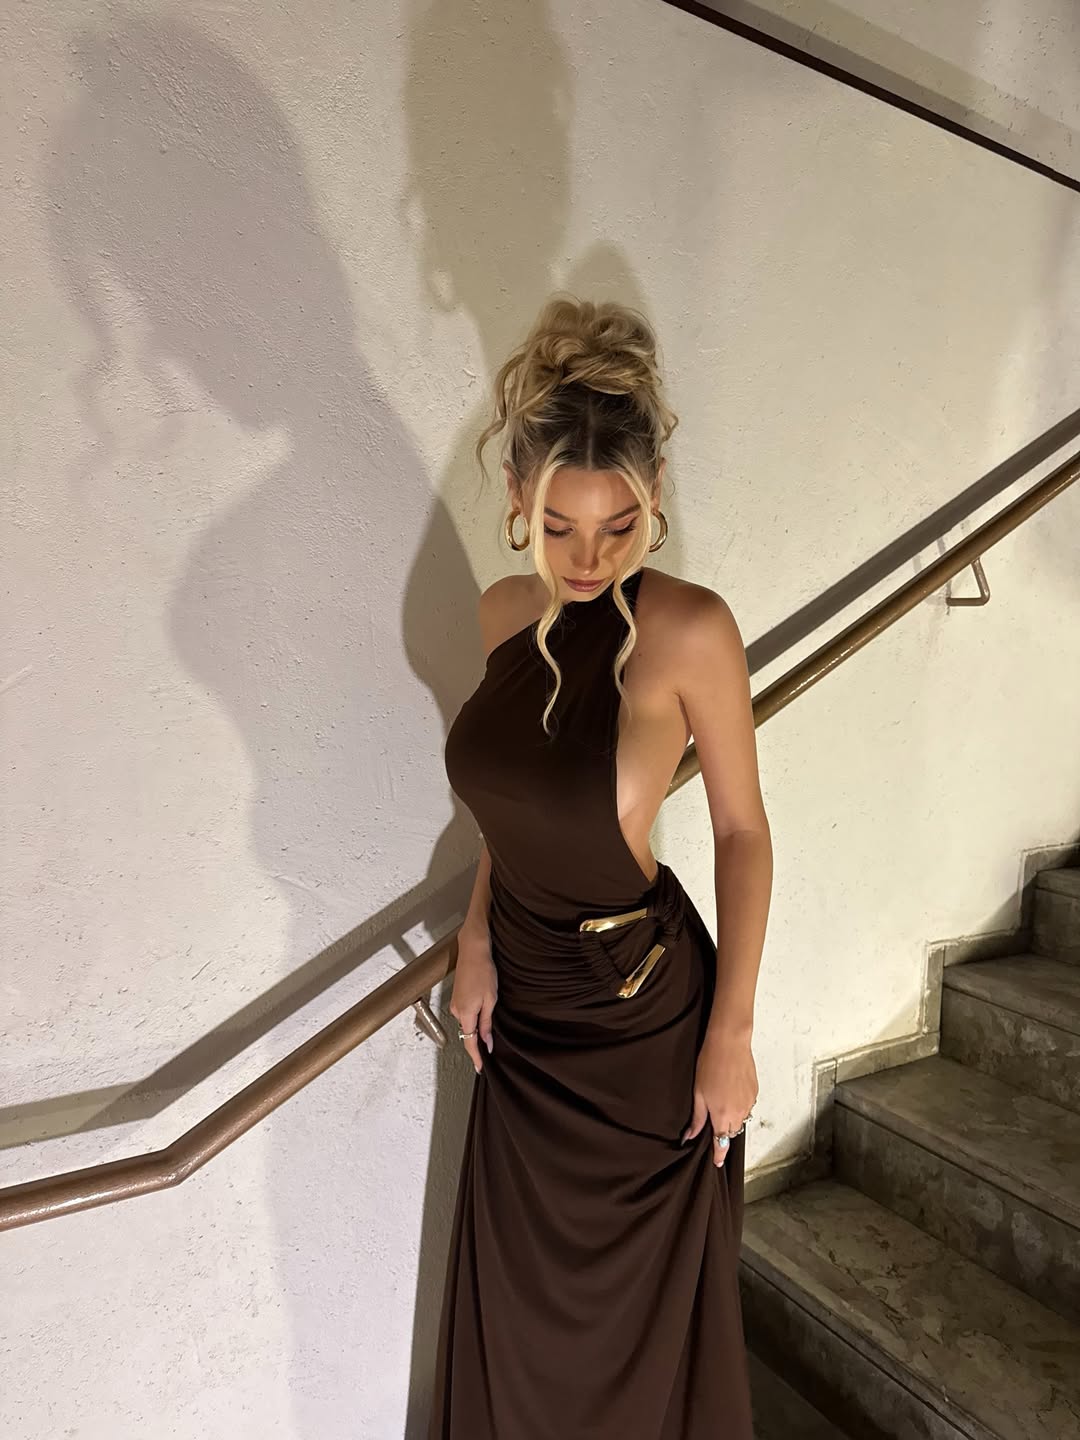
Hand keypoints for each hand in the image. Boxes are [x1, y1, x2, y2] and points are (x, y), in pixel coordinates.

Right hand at [449, 926, 497, 1074]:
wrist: (473, 951)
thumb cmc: (484, 972)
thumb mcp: (490, 1000)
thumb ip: (486, 1024)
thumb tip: (486, 1043)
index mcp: (465, 1013)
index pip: (469, 1041)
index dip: (476, 1057)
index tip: (480, 1068)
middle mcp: (456, 1010)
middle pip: (467, 1033)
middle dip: (476, 1045)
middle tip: (488, 1056)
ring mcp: (455, 1003)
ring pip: (466, 1023)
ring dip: (476, 1029)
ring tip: (489, 1035)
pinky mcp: (456, 997)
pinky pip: (465, 1014)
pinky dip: (473, 1019)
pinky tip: (482, 1017)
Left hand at [681, 1028, 757, 1166]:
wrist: (729, 1043)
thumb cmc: (710, 1063)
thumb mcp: (698, 1093)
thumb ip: (697, 1118)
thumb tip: (690, 1136)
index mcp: (722, 1115)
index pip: (721, 1144)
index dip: (719, 1155)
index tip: (717, 1162)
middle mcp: (739, 1113)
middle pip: (731, 1132)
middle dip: (723, 1133)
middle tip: (714, 1124)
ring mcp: (749, 1103)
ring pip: (740, 1120)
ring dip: (731, 1118)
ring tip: (721, 1101)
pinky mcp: (755, 1092)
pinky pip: (747, 1107)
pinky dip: (739, 1106)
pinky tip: (730, 1092)